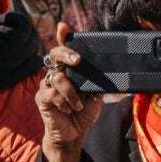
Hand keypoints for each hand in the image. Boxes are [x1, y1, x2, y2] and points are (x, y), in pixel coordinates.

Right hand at [37, 22, 106, 161]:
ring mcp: (47, 85)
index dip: (62, 36)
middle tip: (77, 60)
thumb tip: (118, 72)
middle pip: (54, 54)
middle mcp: (56, 73)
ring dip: (70, 91)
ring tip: (78, 104)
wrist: (73, 134)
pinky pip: (51, 93)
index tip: (63, 27)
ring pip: (57, 77)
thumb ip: (100, 81)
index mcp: (69, 69)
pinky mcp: (42, 98)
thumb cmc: (83, 112)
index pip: (64, 48)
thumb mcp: (96, 94)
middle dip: (66, 54)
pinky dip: (63, 102)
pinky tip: (68, 109)